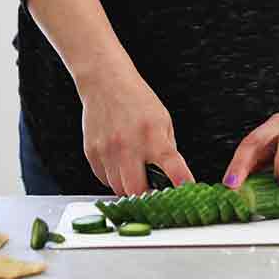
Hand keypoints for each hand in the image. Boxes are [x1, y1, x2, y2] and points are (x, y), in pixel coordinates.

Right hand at [80, 67, 195, 196]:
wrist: (105, 82)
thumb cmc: (135, 99)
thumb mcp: (162, 120)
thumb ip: (167, 149)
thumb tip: (172, 177)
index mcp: (152, 135)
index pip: (171, 166)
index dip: (181, 183)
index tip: (186, 193)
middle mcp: (129, 145)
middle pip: (137, 190)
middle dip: (146, 196)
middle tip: (151, 190)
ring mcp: (107, 150)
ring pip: (119, 188)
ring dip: (129, 186)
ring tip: (133, 170)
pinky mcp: (92, 153)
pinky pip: (104, 179)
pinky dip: (113, 177)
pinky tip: (118, 162)